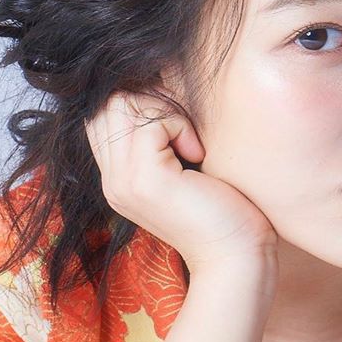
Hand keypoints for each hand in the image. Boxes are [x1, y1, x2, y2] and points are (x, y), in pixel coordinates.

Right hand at [84, 89, 276, 272]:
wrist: (238, 258)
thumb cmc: (225, 212)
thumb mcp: (184, 167)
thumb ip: (161, 137)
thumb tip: (159, 83)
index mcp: (118, 177)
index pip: (104, 112)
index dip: (141, 102)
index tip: (178, 123)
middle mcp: (112, 180)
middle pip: (108, 102)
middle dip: (151, 100)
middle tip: (186, 131)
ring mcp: (123, 182)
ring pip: (123, 104)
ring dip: (166, 112)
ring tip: (191, 144)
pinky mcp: (145, 181)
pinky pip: (151, 122)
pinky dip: (180, 126)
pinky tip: (199, 155)